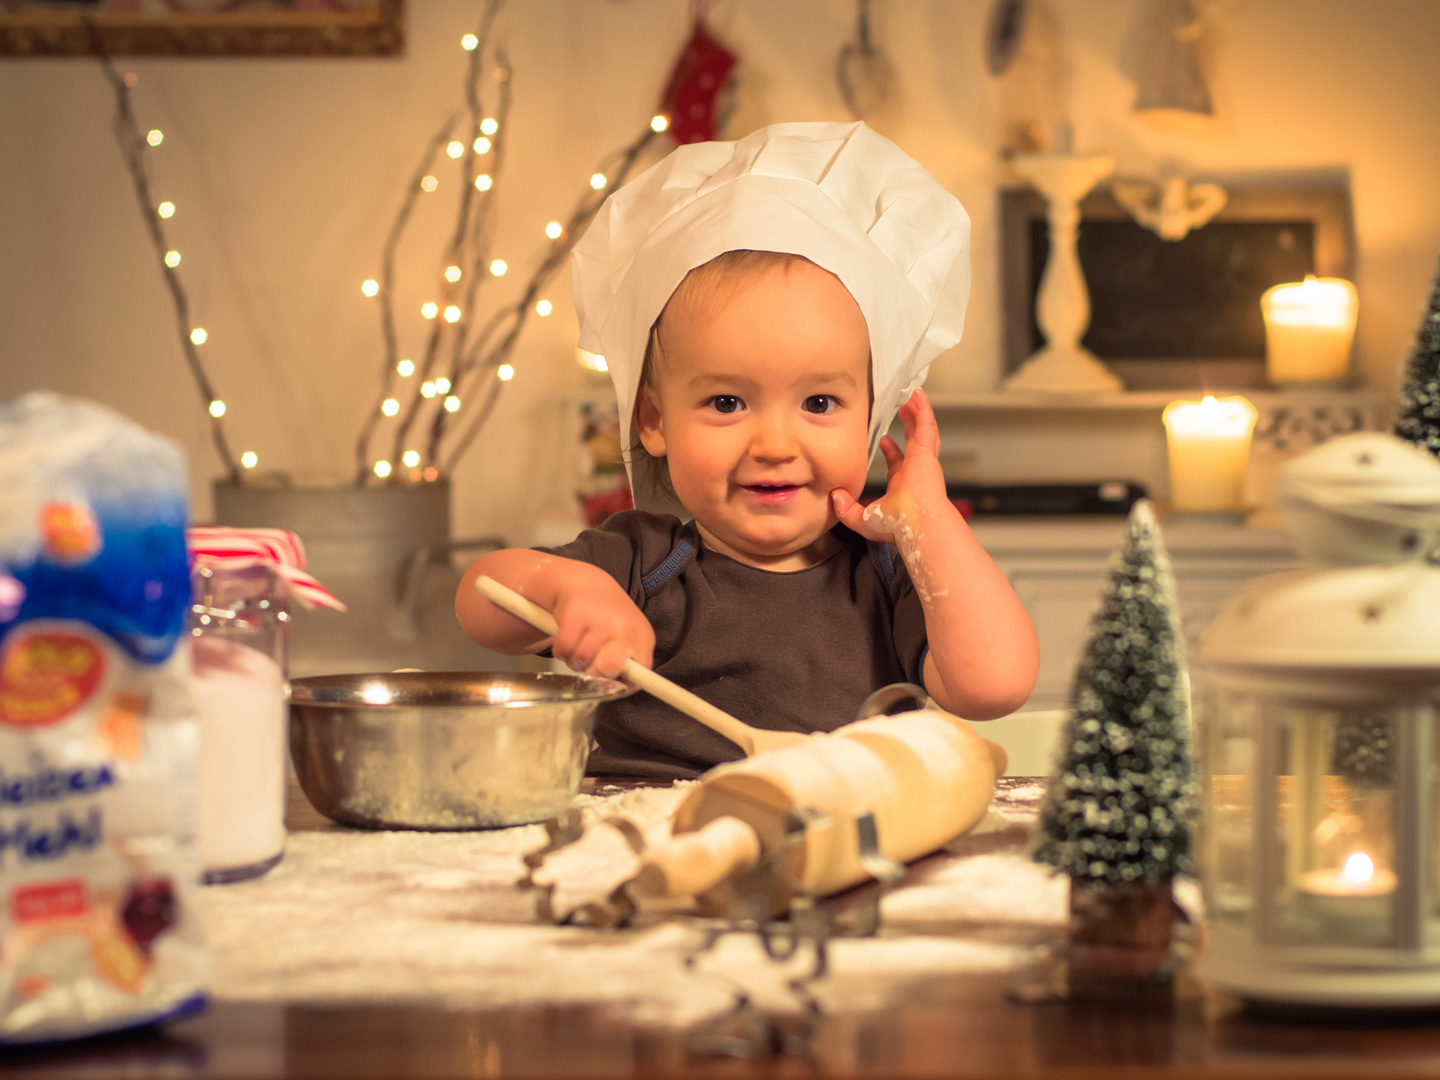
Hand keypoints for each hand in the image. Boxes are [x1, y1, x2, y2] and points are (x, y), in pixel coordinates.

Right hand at [549, 567, 654, 678]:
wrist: (586, 584)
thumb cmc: (609, 620)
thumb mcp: (628, 639)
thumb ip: (629, 664)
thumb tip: (620, 690)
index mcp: (642, 637)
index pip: (641, 670)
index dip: (625, 684)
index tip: (614, 686)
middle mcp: (624, 626)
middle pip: (608, 668)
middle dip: (595, 673)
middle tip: (592, 662)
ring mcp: (600, 618)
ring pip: (581, 661)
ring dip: (575, 661)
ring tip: (580, 646)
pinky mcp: (575, 613)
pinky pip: (563, 649)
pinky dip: (561, 650)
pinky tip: (568, 638)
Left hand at [831, 389, 948, 547]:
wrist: (915, 524)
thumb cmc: (897, 526)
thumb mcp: (863, 519)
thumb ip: (846, 509)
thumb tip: (833, 496)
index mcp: (903, 484)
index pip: (898, 463)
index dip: (892, 450)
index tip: (884, 439)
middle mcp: (915, 471)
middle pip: (913, 442)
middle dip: (909, 425)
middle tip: (903, 410)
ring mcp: (923, 460)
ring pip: (922, 430)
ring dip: (918, 413)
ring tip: (913, 398)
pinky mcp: (926, 452)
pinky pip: (926, 425)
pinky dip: (923, 409)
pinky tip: (918, 396)